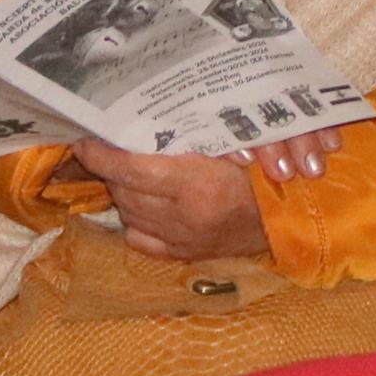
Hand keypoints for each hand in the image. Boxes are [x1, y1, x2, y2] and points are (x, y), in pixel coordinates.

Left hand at [74, 138, 272, 258]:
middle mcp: (183, 216)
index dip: (102, 154)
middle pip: (125, 190)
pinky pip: (140, 237)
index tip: (84, 139)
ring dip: (121, 190)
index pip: (131, 169)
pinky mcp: (183, 254)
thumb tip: (146, 121)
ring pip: (129, 213)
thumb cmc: (267, 171)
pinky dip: (133, 217)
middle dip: (109, 168)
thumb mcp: (235, 143)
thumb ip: (191, 137)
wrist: (291, 217)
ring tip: (121, 169)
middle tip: (104, 146)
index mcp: (196, 184)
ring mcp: (181, 239)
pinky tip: (137, 201)